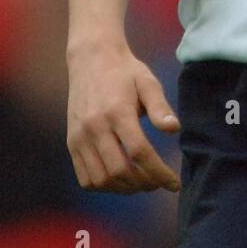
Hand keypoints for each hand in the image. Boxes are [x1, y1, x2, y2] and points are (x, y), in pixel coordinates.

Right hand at [66, 39, 180, 193]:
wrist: (91, 58)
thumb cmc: (125, 71)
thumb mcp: (148, 82)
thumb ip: (160, 107)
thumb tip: (174, 129)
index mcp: (117, 111)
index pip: (139, 152)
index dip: (159, 172)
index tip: (174, 183)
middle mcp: (95, 126)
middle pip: (120, 170)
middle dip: (144, 183)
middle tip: (158, 182)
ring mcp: (79, 136)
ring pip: (101, 179)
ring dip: (124, 188)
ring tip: (141, 183)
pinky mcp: (72, 142)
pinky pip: (85, 177)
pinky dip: (104, 186)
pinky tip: (120, 180)